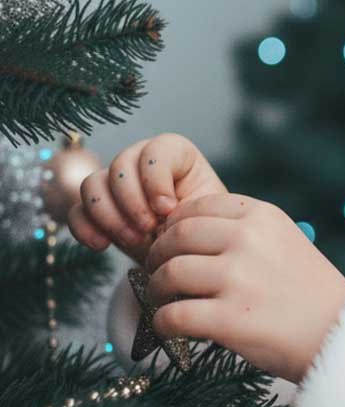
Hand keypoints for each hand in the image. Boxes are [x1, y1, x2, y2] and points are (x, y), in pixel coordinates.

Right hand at [67, 133, 227, 266]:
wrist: (188, 256)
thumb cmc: (203, 230)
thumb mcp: (206, 215)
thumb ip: (189, 206)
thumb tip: (163, 211)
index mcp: (176, 155)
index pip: (156, 150)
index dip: (156, 179)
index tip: (168, 209)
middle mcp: (141, 162)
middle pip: (120, 165)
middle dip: (132, 201)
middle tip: (148, 229)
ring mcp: (115, 184)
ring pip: (92, 184)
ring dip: (109, 215)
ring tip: (133, 240)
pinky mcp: (97, 210)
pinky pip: (76, 211)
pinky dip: (85, 228)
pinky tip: (102, 245)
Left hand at [143, 192, 344, 383]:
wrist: (343, 335)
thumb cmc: (312, 294)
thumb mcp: (287, 242)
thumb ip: (245, 232)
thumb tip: (184, 233)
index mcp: (263, 216)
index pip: (197, 207)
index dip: (175, 226)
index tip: (172, 244)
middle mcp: (248, 240)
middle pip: (176, 237)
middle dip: (158, 256)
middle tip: (157, 273)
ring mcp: (238, 279)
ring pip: (169, 274)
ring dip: (157, 290)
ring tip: (164, 301)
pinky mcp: (229, 319)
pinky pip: (172, 316)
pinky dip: (163, 323)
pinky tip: (170, 328)